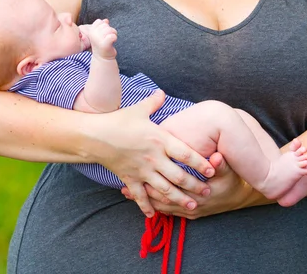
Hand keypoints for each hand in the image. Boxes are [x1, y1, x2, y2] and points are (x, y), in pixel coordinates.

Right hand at [80, 19, 117, 58]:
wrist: (102, 58)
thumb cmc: (101, 44)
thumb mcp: (100, 34)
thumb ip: (102, 26)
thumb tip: (106, 20)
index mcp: (91, 31)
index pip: (100, 22)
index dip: (104, 26)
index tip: (103, 34)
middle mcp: (93, 34)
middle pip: (106, 26)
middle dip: (110, 30)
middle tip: (107, 38)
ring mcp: (98, 39)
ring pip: (110, 30)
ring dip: (113, 34)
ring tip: (110, 41)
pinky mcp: (104, 44)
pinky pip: (113, 36)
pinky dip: (115, 38)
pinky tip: (112, 42)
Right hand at [82, 90, 215, 216]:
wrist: (95, 136)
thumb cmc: (118, 121)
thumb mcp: (138, 109)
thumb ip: (154, 102)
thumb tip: (162, 92)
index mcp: (159, 140)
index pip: (185, 154)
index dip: (201, 163)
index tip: (212, 169)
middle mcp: (154, 158)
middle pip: (179, 176)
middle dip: (195, 186)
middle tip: (208, 192)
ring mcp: (142, 171)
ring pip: (165, 190)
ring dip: (180, 199)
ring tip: (193, 206)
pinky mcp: (130, 179)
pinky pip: (141, 197)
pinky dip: (147, 207)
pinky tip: (154, 215)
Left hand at [122, 153, 266, 218]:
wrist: (238, 197)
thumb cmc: (231, 180)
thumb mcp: (228, 170)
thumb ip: (220, 163)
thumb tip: (216, 156)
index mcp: (199, 192)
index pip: (172, 186)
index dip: (156, 179)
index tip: (141, 169)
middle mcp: (192, 204)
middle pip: (163, 198)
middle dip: (144, 191)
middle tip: (126, 183)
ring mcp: (190, 210)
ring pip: (163, 207)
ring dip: (146, 199)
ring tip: (127, 191)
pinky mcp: (189, 213)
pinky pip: (168, 211)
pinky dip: (153, 205)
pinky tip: (141, 200)